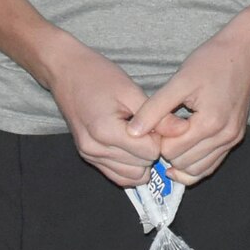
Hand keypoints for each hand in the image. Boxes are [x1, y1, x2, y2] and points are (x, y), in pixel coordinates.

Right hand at [43, 41, 161, 186]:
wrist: (66, 72)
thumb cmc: (98, 76)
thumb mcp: (132, 91)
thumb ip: (157, 116)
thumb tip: (183, 131)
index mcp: (105, 132)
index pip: (149, 152)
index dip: (159, 138)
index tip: (156, 121)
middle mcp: (94, 149)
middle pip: (142, 166)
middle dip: (152, 149)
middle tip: (150, 127)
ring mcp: (89, 155)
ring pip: (131, 176)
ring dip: (142, 160)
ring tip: (141, 135)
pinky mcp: (88, 157)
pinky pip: (117, 176)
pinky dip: (130, 166)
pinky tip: (133, 147)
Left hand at [127, 22, 249, 182]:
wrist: (243, 51)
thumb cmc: (211, 61)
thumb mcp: (179, 81)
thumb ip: (154, 109)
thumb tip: (132, 133)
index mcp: (210, 123)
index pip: (172, 151)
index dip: (157, 140)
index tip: (155, 123)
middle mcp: (225, 136)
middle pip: (184, 164)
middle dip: (168, 151)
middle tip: (161, 130)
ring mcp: (233, 138)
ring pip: (198, 170)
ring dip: (181, 160)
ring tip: (171, 139)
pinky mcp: (235, 137)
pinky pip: (213, 164)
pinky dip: (195, 164)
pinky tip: (182, 152)